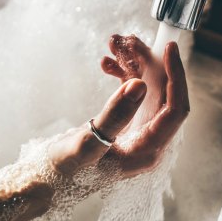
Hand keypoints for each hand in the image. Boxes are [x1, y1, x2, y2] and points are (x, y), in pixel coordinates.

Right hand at [49, 35, 188, 177]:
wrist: (45, 181)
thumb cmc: (65, 171)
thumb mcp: (87, 144)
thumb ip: (115, 116)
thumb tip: (140, 85)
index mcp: (148, 151)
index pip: (175, 109)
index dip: (176, 77)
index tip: (168, 48)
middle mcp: (149, 142)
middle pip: (163, 95)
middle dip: (149, 64)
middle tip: (129, 39)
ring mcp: (138, 133)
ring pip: (146, 90)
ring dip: (133, 65)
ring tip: (114, 44)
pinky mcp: (125, 126)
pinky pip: (130, 94)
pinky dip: (121, 76)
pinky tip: (106, 63)